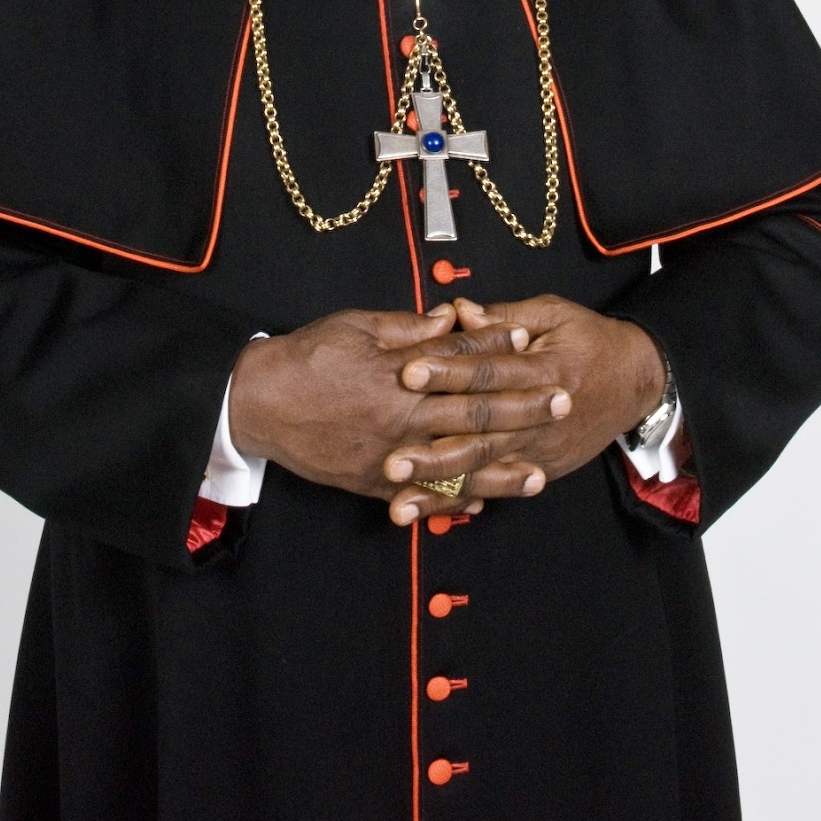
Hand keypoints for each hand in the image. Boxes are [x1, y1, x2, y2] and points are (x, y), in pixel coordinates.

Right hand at [228, 305, 558, 500]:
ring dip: (503, 469)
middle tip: (561, 402)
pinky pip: (425, 497)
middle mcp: (405, 419)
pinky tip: (486, 502)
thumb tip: (450, 319)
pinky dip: (457, 501)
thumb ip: (408, 328)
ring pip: (458, 466)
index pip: (463, 361)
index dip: (498, 350)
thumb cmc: (307, 358)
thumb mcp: (356, 326)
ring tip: (540, 471)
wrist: (259, 403)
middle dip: (522, 408)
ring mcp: (393, 457)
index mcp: (403, 376)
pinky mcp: (376, 483)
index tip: (532, 342)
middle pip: (475, 414)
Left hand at [383, 294, 665, 524]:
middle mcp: (541, 416)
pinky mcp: (542, 469)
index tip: (408, 372)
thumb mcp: (554, 314)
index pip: (489, 372)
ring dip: (441, 488)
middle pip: (482, 433)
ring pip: (485, 470)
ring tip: (399, 502)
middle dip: (434, 451)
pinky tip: (431, 513)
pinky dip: (463, 501)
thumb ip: (504, 317)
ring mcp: (541, 449)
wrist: (639, 381)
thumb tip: (459, 310)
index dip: (449, 371)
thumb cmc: (590, 341)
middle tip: (391, 460)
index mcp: (544, 368)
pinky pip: (497, 488)